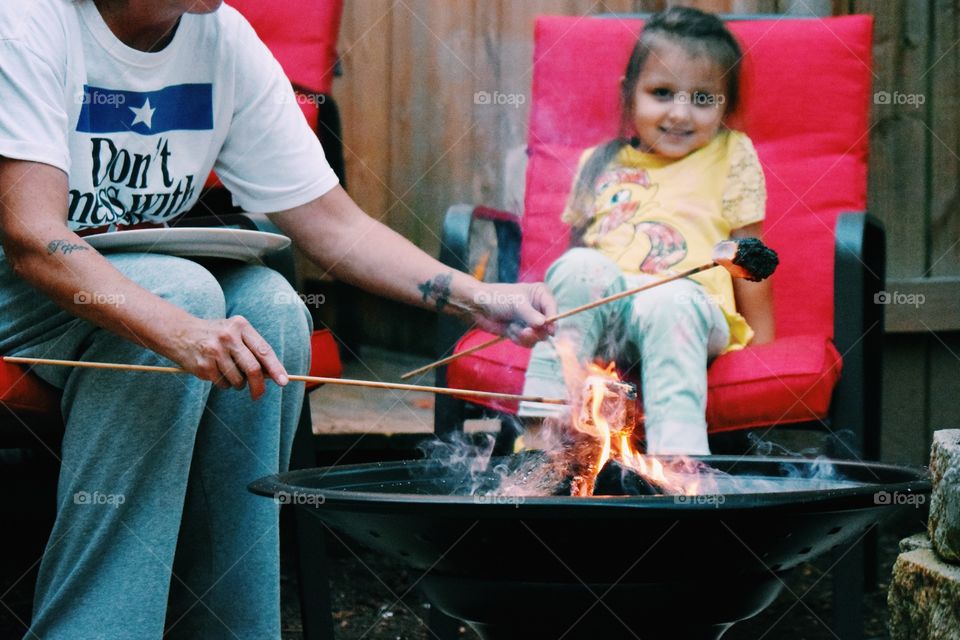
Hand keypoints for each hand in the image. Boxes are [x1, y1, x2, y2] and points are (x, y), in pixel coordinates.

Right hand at [169, 315, 288, 399]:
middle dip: (259, 386)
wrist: (180, 332)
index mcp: (240, 326)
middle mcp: (228, 337)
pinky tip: (215, 372)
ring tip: (229, 373)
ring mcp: (215, 351)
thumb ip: (252, 349)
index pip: (263, 350)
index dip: (275, 368)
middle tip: (258, 395)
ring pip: (238, 380)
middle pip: (253, 369)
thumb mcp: (234, 332)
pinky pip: (222, 384)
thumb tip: (271, 375)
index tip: (283, 381)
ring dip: (238, 384)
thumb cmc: (215, 335)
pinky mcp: (204, 365)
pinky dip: (224, 384)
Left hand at [470, 282, 556, 346]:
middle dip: (536, 331)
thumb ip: (531, 315)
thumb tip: (544, 324)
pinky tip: (509, 330)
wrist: (479, 307)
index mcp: (541, 295)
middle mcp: (539, 309)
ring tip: (513, 327)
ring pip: (538, 337)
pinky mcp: (523, 333)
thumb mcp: (517, 303)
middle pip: (548, 327)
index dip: (553, 320)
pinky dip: (518, 338)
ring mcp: (531, 322)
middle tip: (525, 331)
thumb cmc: (498, 298)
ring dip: (524, 336)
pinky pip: (528, 343)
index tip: (549, 331)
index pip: (553, 309)